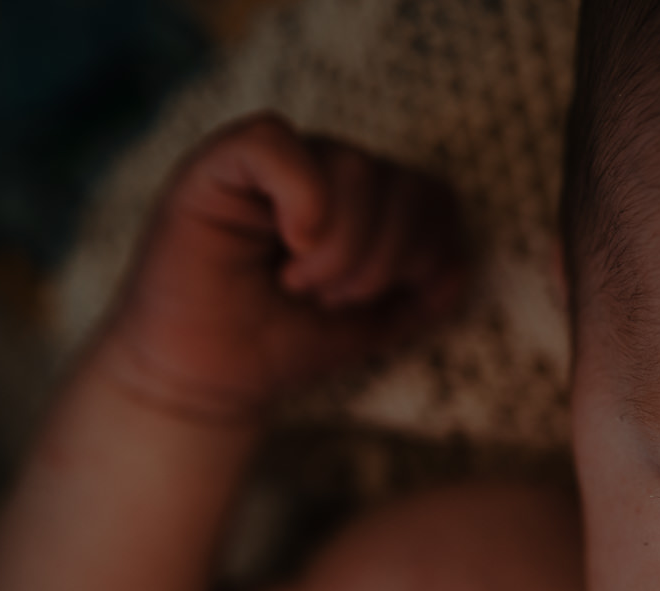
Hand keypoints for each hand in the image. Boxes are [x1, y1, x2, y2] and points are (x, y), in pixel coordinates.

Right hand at [97, 113, 467, 423]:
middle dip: (379, 262)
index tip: (372, 301)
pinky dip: (300, 196)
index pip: (431, 194)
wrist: (202, 381)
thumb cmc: (278, 347)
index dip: (423, 253)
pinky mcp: (217, 165)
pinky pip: (274, 141)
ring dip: (340, 248)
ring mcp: (272, 164)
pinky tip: (291, 244)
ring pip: (353, 165)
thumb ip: (420, 297)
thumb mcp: (370, 326)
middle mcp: (322, 171)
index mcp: (363, 201)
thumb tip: (456, 267)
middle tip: (327, 298)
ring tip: (298, 283)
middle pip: (399, 183)